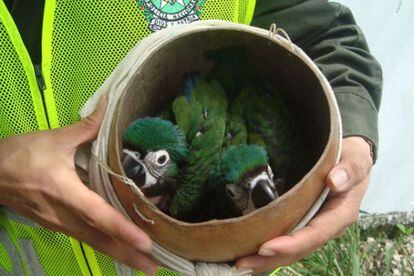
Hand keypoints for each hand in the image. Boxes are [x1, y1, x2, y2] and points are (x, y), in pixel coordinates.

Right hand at [0, 96, 156, 274]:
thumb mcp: (55, 139)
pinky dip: (105, 246)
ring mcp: (59, 223)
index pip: (99, 214)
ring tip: (143, 264)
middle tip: (153, 268)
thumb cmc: (20, 155)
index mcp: (65, 192)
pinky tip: (119, 249)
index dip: (122, 229)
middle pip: (99, 238)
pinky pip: (85, 238)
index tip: (145, 243)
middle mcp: (64, 214)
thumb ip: (87, 126)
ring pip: (93, 242)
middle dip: (127, 254)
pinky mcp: (57, 225)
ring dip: (118, 254)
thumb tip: (108, 105)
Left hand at [236, 137, 372, 272]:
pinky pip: (286, 237)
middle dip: (270, 259)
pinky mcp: (303, 220)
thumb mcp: (356, 159)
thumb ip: (350, 169)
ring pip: (290, 249)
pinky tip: (248, 249)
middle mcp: (326, 226)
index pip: (315, 234)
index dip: (291, 243)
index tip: (265, 248)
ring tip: (239, 263)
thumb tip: (335, 181)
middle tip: (241, 263)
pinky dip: (268, 247)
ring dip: (266, 259)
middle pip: (299, 249)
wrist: (349, 158)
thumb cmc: (351, 157)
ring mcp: (314, 225)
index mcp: (341, 214)